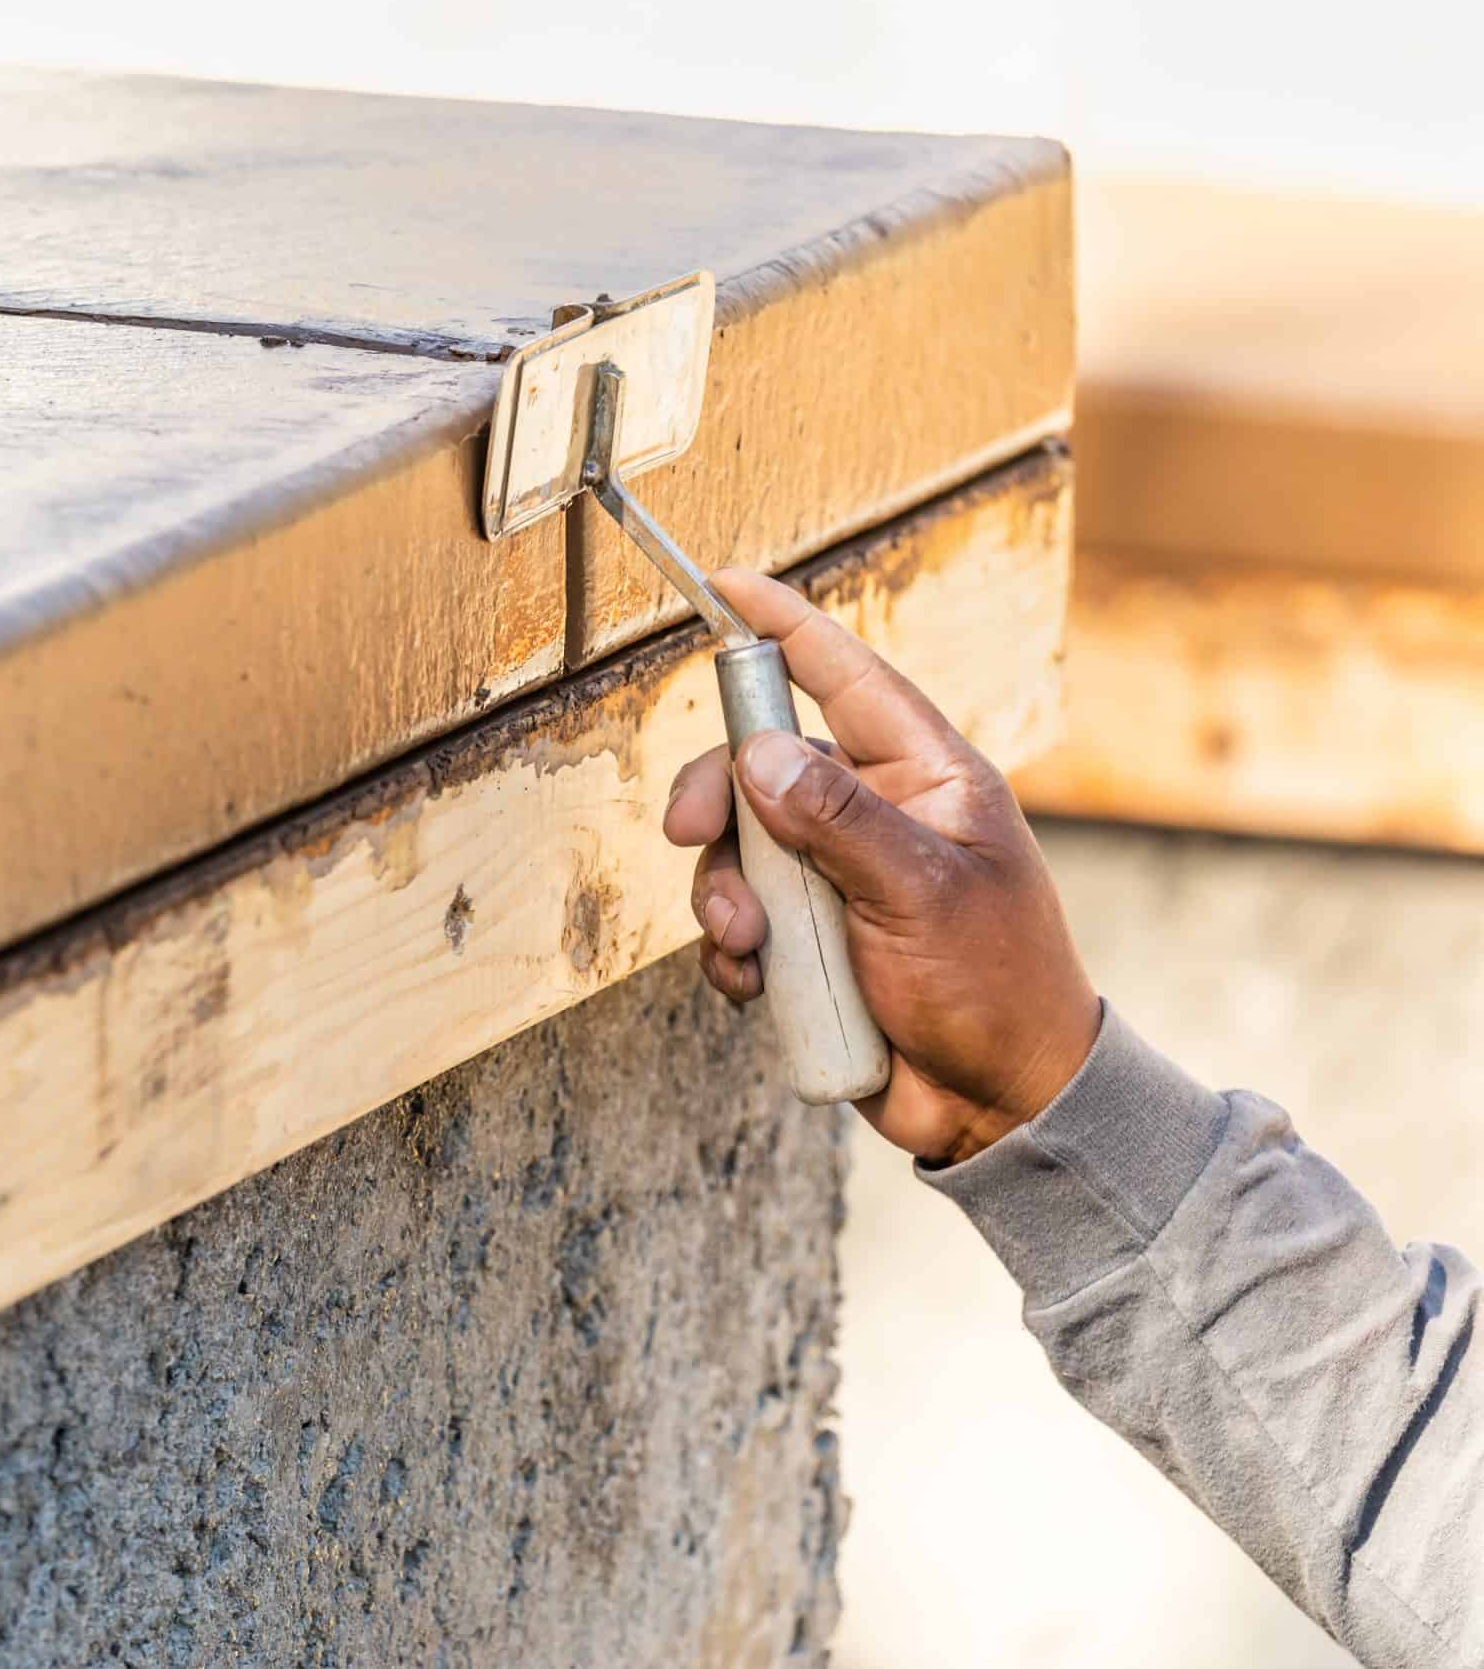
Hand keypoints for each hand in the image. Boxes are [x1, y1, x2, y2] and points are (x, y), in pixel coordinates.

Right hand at [662, 569, 1099, 1163]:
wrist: (1002, 1108)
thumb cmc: (996, 991)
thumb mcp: (921, 896)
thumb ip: (838, 820)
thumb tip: (761, 752)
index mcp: (927, 779)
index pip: (846, 676)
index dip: (783, 628)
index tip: (725, 585)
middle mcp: (878, 817)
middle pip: (762, 765)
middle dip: (717, 800)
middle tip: (689, 834)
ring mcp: (839, 880)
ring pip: (738, 850)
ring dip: (726, 898)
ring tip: (751, 948)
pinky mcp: (810, 941)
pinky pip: (738, 921)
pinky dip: (732, 952)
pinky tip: (756, 985)